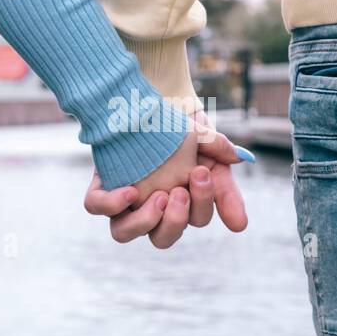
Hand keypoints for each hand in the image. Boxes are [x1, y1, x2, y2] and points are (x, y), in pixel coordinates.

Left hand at [83, 115, 249, 247]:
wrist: (152, 97)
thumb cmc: (181, 124)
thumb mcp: (207, 141)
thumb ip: (223, 170)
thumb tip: (239, 222)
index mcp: (183, 201)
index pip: (197, 219)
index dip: (202, 202)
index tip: (200, 171)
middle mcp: (153, 207)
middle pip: (162, 238)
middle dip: (175, 220)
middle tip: (179, 191)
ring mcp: (125, 199)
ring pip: (123, 233)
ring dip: (145, 222)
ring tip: (159, 196)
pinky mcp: (103, 183)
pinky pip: (96, 206)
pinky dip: (111, 204)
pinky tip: (129, 191)